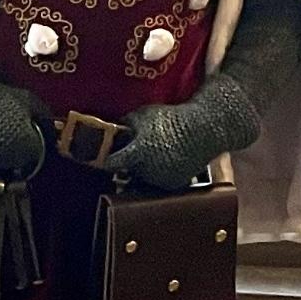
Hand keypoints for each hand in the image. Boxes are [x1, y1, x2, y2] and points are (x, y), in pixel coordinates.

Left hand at [110, 75, 258, 189]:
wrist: (204, 128)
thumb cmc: (171, 118)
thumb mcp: (143, 115)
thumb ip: (125, 125)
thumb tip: (112, 132)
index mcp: (138, 152)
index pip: (112, 162)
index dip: (104, 160)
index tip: (96, 158)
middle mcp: (149, 169)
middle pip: (127, 172)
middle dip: (125, 165)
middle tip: (127, 154)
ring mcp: (162, 179)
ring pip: (142, 179)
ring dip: (141, 172)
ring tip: (149, 156)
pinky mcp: (175, 184)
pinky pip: (158, 183)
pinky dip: (156, 175)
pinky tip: (161, 162)